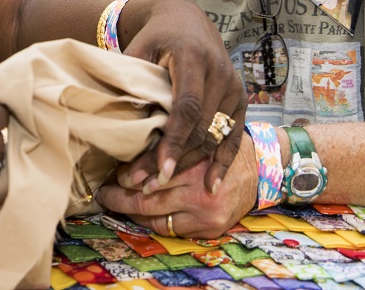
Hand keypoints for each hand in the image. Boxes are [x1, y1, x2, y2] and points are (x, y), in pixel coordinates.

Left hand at [97, 133, 257, 239]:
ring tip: (118, 202)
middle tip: (104, 192)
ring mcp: (206, 214)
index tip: (113, 173)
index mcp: (195, 163)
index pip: (150, 175)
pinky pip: (172, 230)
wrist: (260, 168)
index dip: (127, 175)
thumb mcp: (198, 134)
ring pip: (157, 219)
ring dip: (133, 212)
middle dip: (121, 198)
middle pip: (147, 201)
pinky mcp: (211, 229)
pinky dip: (155, 221)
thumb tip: (131, 144)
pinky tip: (143, 212)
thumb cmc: (223, 144)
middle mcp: (200, 192)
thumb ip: (170, 141)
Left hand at [120, 0, 245, 192]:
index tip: (161, 169)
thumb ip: (128, 77)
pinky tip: (210, 185)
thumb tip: (103, 111)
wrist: (188, 21)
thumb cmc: (156, 37)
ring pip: (215, 135)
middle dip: (176, 159)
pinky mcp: (240, 99)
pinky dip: (223, 161)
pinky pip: (234, 136)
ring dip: (191, 164)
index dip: (174, 140)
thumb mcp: (138, 48)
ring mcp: (234, 87)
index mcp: (193, 57)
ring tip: (161, 184)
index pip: (186, 106)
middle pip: (201, 126)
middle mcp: (219, 72)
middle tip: (147, 184)